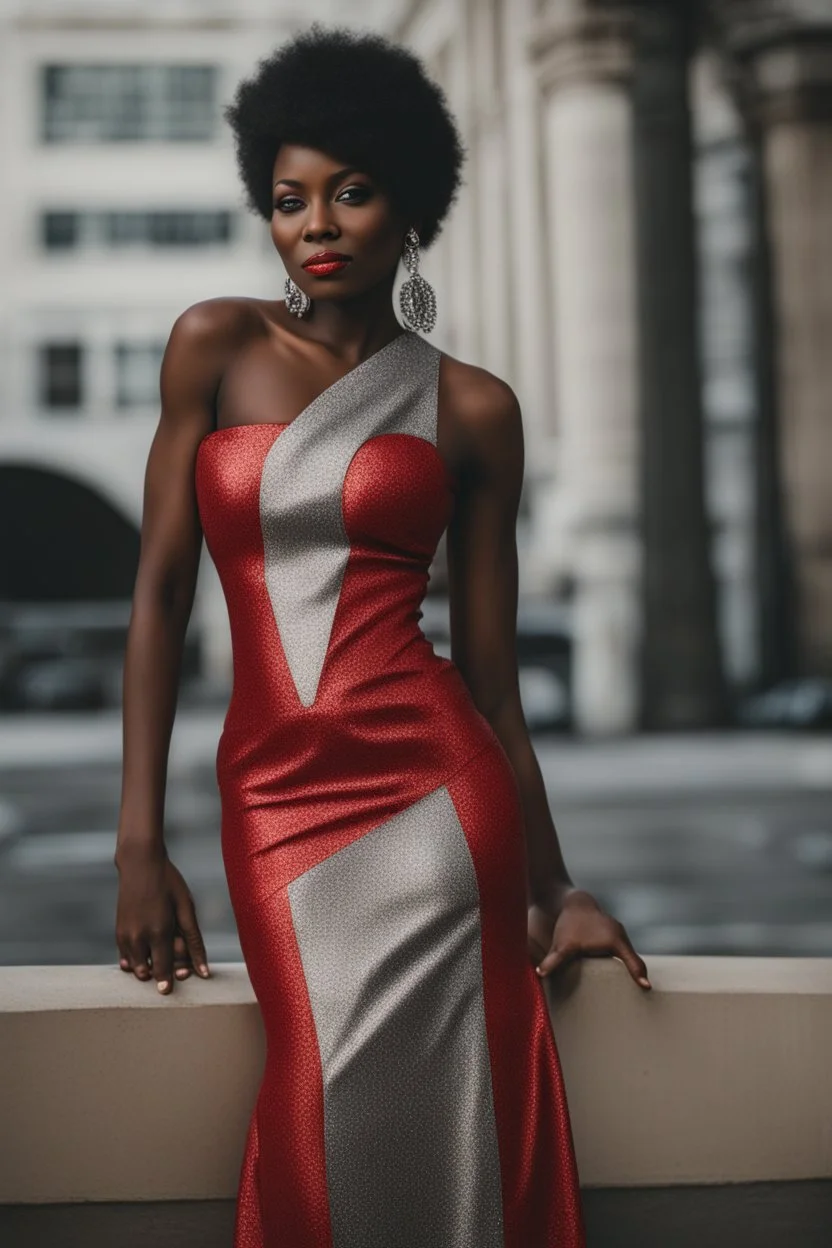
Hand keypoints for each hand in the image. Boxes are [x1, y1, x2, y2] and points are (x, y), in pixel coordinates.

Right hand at [115, 848, 210, 994]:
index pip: (163, 968)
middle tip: (178, 968)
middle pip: (148, 971)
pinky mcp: (118, 931)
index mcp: (158, 931)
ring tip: (162, 954)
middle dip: (162, 974)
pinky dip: (136, 960)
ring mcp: (125, 935)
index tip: (171, 989)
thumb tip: (204, 971)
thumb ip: (194, 941)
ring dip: (148, 968)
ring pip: (135, 967)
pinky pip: (125, 957)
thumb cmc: (168, 883)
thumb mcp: (186, 908)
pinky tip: (148, 952)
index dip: (169, 980)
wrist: (140, 863)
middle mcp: (138, 937)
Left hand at [527, 888, 650, 990]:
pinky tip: (623, 976)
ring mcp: (620, 934)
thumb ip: (554, 959)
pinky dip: (626, 963)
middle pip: (634, 961)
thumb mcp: (562, 943)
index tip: (647, 989)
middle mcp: (621, 936)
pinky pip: (624, 952)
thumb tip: (540, 974)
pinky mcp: (615, 934)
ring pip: (630, 956)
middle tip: (643, 997)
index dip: (639, 976)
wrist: (573, 902)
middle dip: (639, 978)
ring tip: (636, 991)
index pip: (631, 961)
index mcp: (613, 940)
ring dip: (633, 971)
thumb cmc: (569, 923)